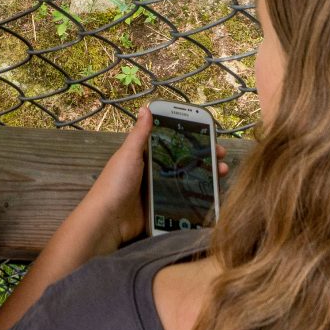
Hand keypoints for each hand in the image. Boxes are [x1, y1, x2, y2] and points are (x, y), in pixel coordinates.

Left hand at [85, 114, 231, 248]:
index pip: (170, 143)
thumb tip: (146, 108)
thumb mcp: (128, 155)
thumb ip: (139, 134)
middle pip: (182, 162)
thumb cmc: (116, 183)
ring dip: (205, 176)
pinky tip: (213, 194)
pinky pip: (183, 200)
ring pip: (186, 180)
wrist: (108, 221)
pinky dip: (198, 197)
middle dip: (202, 158)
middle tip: (221, 156)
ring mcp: (158, 191)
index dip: (189, 138)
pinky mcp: (162, 209)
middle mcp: (152, 172)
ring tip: (221, 173)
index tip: (208, 135)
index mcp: (143, 157)